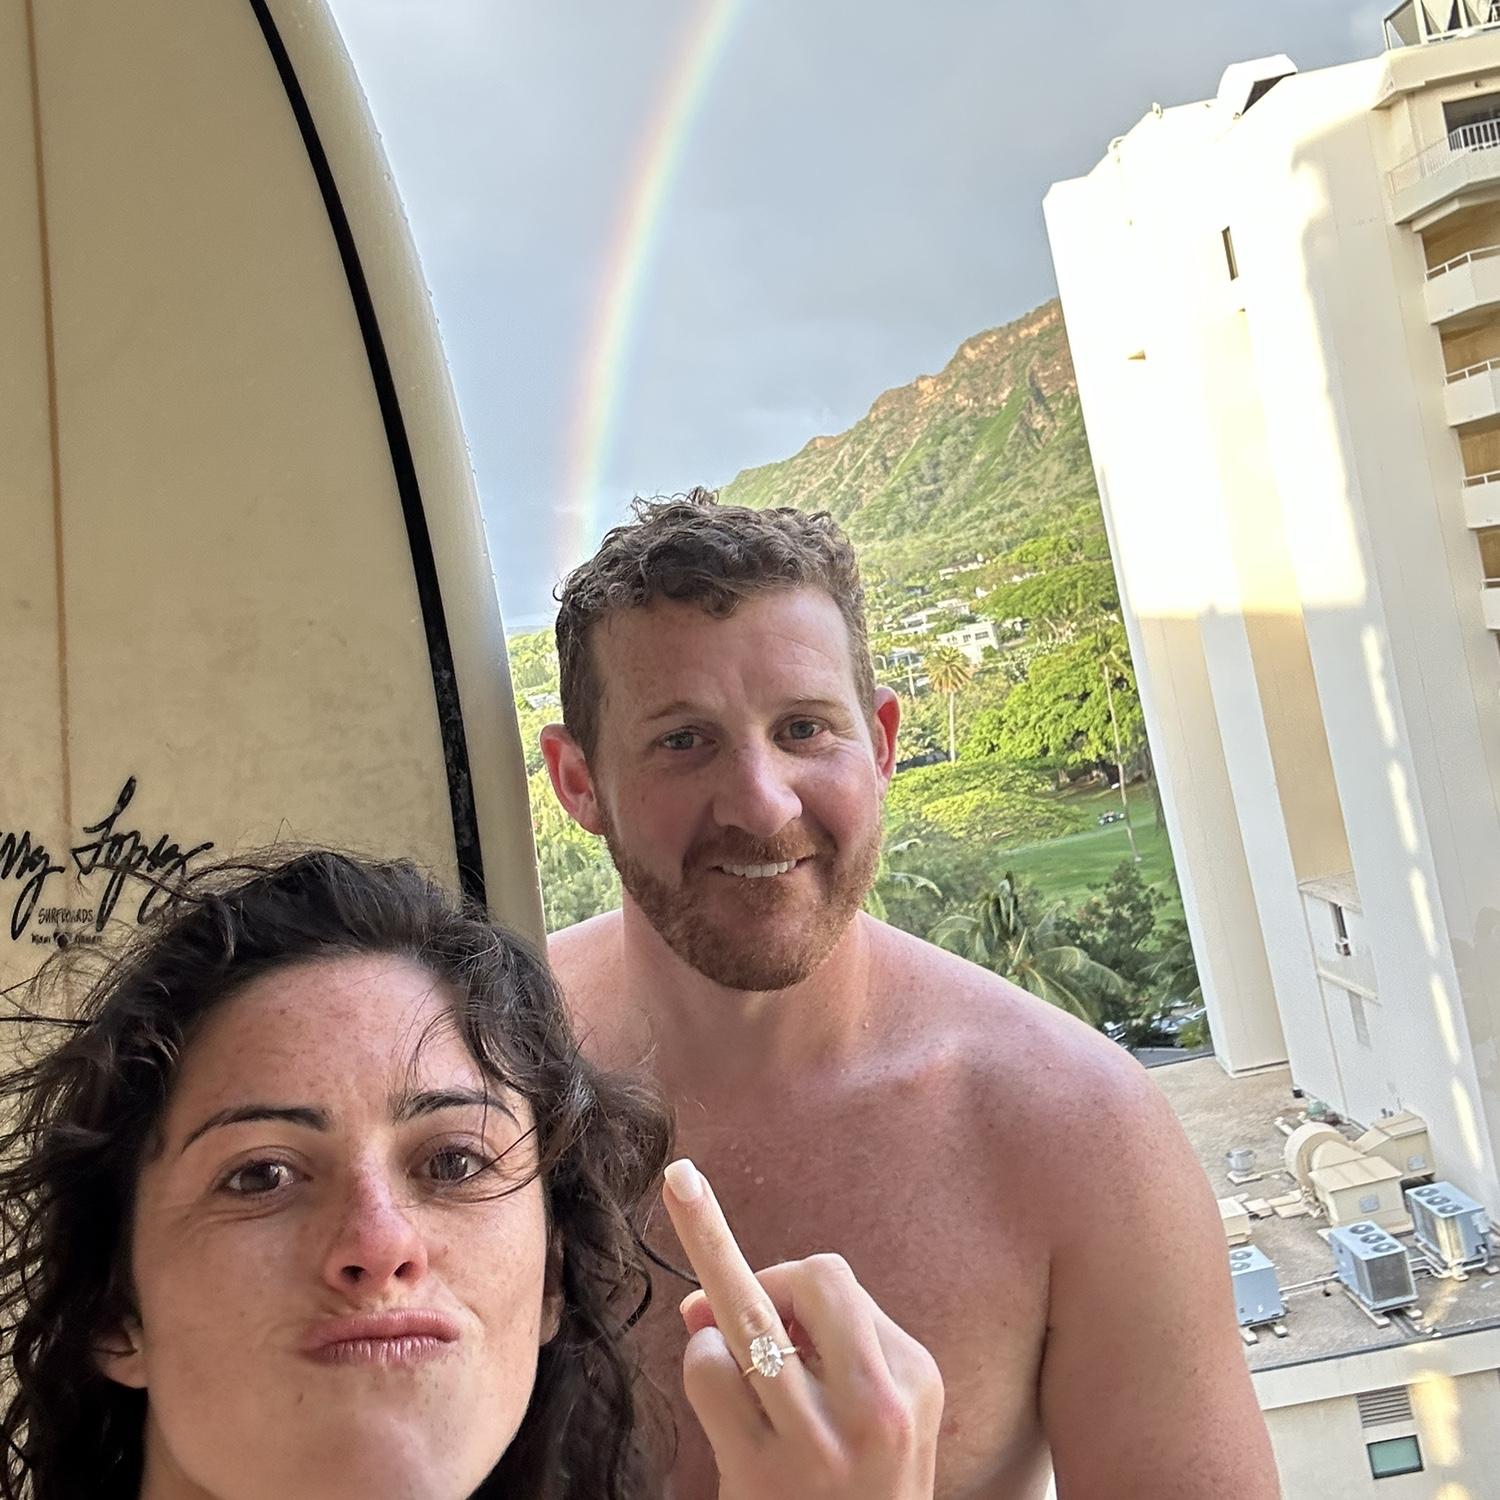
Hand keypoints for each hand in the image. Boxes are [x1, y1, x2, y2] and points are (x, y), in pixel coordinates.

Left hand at [662, 1157, 943, 1499]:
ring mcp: (820, 1440)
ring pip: (747, 1314)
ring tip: (715, 1346)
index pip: (835, 1278)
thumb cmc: (852, 1486)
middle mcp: (878, 1406)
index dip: (787, 1284)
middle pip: (810, 1277)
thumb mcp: (866, 1411)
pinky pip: (710, 1371)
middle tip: (738, 1315)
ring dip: (718, 1323)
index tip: (772, 1315)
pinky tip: (718, 1402)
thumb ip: (809, 1342)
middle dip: (765, 1279)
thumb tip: (703, 1296)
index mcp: (913, 1377)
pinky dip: (699, 1363)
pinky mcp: (764, 1473)